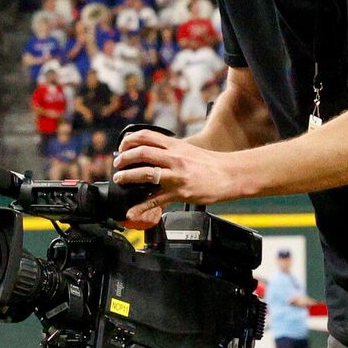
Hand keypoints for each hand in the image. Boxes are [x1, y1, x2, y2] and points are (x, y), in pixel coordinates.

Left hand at [112, 129, 249, 226]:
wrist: (230, 174)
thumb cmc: (210, 163)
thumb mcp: (188, 150)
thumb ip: (170, 150)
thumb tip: (151, 153)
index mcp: (175, 146)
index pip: (146, 136)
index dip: (129, 140)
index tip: (122, 147)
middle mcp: (174, 158)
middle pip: (141, 153)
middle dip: (124, 159)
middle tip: (117, 165)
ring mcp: (176, 175)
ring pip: (145, 174)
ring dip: (127, 177)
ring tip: (120, 179)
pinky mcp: (180, 192)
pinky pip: (156, 200)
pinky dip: (141, 207)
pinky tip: (131, 211)